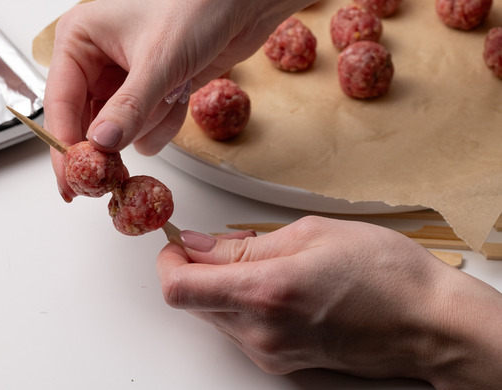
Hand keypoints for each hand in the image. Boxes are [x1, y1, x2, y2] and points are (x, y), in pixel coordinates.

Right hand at [43, 0, 280, 200]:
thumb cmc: (197, 5)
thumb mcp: (158, 60)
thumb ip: (128, 108)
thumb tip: (100, 144)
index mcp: (79, 40)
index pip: (59, 102)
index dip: (64, 145)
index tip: (70, 181)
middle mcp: (94, 60)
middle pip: (86, 123)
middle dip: (112, 141)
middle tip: (116, 174)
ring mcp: (122, 78)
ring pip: (120, 131)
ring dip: (150, 123)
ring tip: (174, 92)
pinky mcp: (149, 91)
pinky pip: (146, 128)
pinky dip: (166, 120)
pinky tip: (184, 91)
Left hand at [157, 216, 501, 387]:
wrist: (429, 323)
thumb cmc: (386, 274)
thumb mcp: (310, 234)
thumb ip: (241, 245)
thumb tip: (196, 245)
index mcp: (265, 292)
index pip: (179, 289)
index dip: (167, 261)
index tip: (176, 242)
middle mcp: (260, 331)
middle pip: (191, 303)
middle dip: (194, 269)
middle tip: (220, 243)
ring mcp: (270, 352)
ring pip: (213, 316)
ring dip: (219, 286)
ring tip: (262, 261)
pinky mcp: (281, 362)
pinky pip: (238, 329)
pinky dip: (241, 303)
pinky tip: (274, 284)